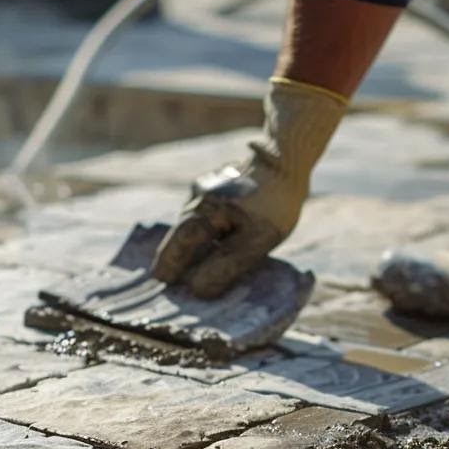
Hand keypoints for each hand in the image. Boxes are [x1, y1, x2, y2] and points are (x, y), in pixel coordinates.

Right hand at [155, 78, 345, 298]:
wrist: (287, 158)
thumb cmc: (274, 202)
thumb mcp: (256, 240)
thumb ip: (227, 266)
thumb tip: (198, 290)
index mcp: (202, 213)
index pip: (178, 246)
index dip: (169, 266)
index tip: (161, 283)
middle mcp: (197, 199)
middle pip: (182, 234)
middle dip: (178, 257)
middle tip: (171, 279)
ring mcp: (206, 189)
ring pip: (194, 222)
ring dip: (194, 243)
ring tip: (194, 265)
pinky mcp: (219, 185)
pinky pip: (206, 213)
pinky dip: (207, 230)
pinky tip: (216, 241)